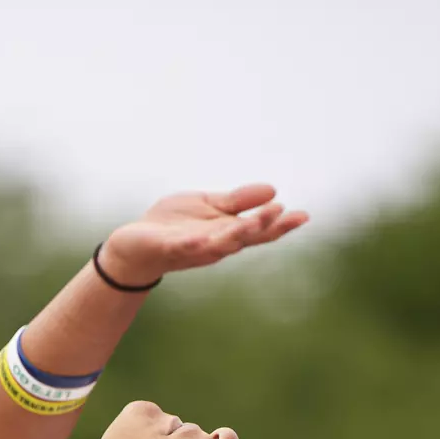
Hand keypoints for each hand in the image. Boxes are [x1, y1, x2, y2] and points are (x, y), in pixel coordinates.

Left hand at [100, 184, 308, 283]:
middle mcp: (215, 244)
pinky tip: (205, 239)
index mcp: (227, 232)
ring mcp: (194, 248)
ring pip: (220, 243)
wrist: (135, 244)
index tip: (304, 216)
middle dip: (263, 226)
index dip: (281, 225)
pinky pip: (184, 248)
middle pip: (245, 237)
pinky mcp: (169, 248)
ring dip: (237, 234)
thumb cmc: (173, 225)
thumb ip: (236, 201)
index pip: (259, 230)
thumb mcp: (208, 205)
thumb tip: (273, 190)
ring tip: (253, 223)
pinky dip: (194, 245)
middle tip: (282, 212)